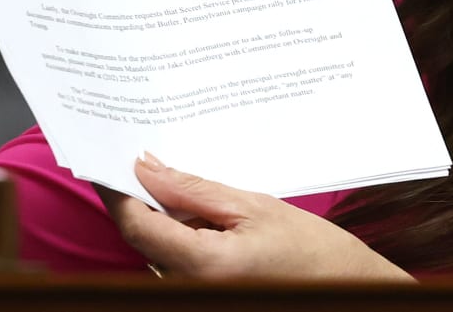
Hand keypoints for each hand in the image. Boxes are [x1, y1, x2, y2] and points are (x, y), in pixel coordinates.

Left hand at [101, 154, 410, 281]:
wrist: (342, 287)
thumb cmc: (309, 250)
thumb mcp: (253, 207)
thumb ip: (194, 191)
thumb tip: (146, 169)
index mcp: (201, 266)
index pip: (136, 225)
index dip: (118, 191)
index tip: (110, 161)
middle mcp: (188, 289)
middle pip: (143, 237)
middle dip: (145, 198)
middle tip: (154, 158)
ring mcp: (192, 294)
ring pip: (157, 249)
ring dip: (165, 217)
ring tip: (197, 190)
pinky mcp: (200, 293)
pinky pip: (174, 261)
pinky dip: (180, 235)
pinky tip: (206, 216)